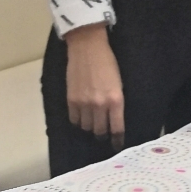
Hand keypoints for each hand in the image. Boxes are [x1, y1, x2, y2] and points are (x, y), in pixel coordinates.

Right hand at [64, 24, 124, 143]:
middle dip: (103, 133)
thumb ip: (116, 102)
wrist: (88, 47)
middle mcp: (100, 105)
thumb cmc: (108, 62)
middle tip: (103, 132)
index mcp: (116, 100)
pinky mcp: (71, 100)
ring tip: (92, 122)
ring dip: (90, 126)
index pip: (117, 128)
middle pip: (100, 131)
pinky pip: (74, 120)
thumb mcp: (119, 83)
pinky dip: (78, 120)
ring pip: (86, 127)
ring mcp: (84, 103)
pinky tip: (81, 116)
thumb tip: (114, 118)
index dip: (117, 139)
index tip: (117, 144)